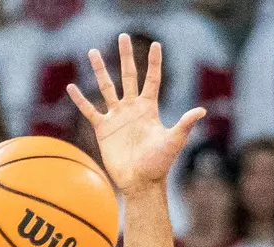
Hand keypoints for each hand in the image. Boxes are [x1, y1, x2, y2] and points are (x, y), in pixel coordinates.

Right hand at [67, 37, 204, 193]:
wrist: (140, 182)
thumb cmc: (159, 164)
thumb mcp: (174, 141)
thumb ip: (184, 124)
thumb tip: (201, 110)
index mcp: (149, 108)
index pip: (152, 79)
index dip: (154, 62)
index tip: (155, 44)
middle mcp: (132, 108)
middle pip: (128, 76)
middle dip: (126, 56)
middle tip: (123, 36)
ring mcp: (117, 117)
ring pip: (107, 87)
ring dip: (100, 70)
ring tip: (93, 52)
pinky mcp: (103, 129)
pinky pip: (90, 110)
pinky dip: (80, 99)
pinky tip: (72, 87)